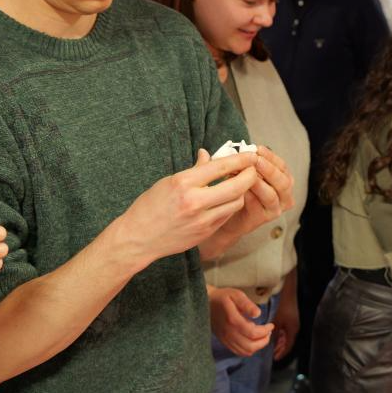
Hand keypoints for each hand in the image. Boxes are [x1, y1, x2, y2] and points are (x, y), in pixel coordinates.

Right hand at [117, 149, 258, 265]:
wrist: (138, 238)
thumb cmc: (150, 206)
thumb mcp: (168, 181)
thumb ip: (194, 170)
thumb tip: (208, 155)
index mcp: (184, 183)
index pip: (221, 167)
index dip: (241, 159)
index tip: (251, 154)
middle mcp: (195, 202)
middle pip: (237, 186)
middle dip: (250, 175)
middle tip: (253, 169)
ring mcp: (202, 220)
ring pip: (236, 202)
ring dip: (241, 192)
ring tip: (237, 184)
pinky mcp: (206, 232)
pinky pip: (227, 215)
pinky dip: (230, 205)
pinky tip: (226, 199)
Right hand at [208, 287, 272, 357]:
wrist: (205, 303)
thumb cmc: (223, 297)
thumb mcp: (236, 295)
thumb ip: (247, 304)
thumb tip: (258, 314)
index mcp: (232, 320)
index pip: (253, 333)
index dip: (265, 331)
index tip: (271, 325)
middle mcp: (228, 333)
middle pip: (250, 346)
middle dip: (263, 341)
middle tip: (268, 332)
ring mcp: (225, 339)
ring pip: (245, 351)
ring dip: (257, 346)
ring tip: (263, 336)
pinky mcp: (224, 342)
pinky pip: (238, 352)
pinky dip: (249, 349)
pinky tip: (252, 340)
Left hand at [221, 146, 294, 241]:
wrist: (227, 213)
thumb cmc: (239, 189)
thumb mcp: (245, 173)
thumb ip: (246, 164)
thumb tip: (228, 150)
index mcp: (284, 182)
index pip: (283, 168)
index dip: (272, 157)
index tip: (258, 148)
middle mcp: (284, 197)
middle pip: (283, 182)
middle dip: (269, 169)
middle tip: (255, 160)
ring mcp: (274, 210)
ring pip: (271, 195)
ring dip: (258, 182)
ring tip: (246, 172)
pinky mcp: (261, 219)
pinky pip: (256, 205)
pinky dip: (247, 195)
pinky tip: (237, 187)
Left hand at [271, 285, 299, 360]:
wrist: (288, 292)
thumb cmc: (283, 306)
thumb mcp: (277, 321)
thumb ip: (273, 332)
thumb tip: (268, 342)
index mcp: (292, 330)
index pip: (288, 347)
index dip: (281, 353)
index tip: (275, 358)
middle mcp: (294, 328)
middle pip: (288, 343)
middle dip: (280, 349)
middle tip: (272, 354)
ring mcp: (293, 324)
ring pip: (286, 337)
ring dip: (279, 342)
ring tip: (272, 346)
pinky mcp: (291, 319)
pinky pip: (286, 331)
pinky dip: (280, 336)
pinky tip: (274, 335)